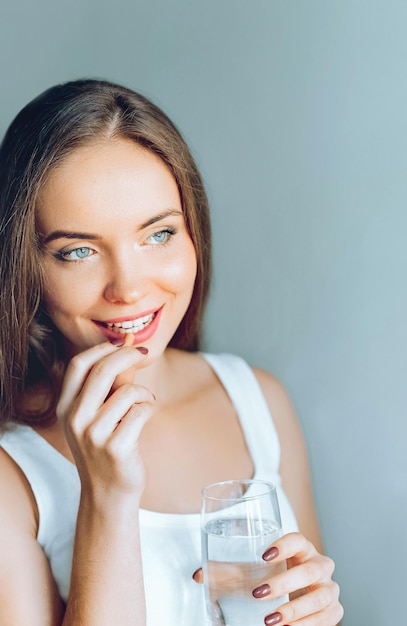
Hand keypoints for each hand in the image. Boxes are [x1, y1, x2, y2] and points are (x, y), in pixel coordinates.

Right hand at [56, 341, 154, 501]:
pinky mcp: (115, 447)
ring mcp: (93, 434)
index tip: (124, 343)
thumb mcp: (100, 413)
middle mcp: (74, 419)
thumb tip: (128, 346)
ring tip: (145, 403)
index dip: (103, 347)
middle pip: (102, 370)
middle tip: (142, 352)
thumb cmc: (107, 445)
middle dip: (127, 354)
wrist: (108, 492)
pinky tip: (145, 417)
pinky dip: (149, 408)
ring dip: (145, 392)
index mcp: (65, 407)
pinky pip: (142, 411)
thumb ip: (113, 382)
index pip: (79, 364)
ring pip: (129, 391)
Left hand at [193, 532, 342, 625]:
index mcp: (301, 549)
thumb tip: (198, 575)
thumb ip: (228, 572)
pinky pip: (328, 619)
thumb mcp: (253, 573)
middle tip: (259, 594)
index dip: (284, 545)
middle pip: (309, 570)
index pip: (298, 539)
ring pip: (320, 598)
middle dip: (284, 584)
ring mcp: (329, 588)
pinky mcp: (333, 611)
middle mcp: (319, 565)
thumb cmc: (273, 577)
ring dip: (295, 611)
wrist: (297, 595)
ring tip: (271, 621)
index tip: (264, 555)